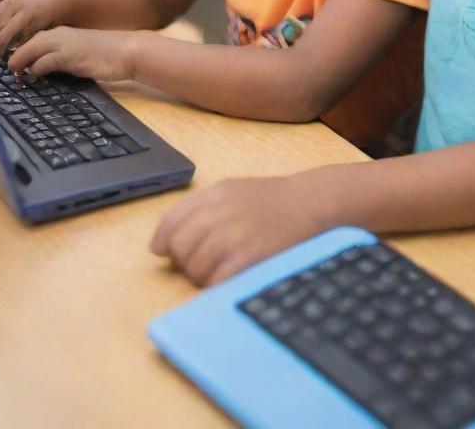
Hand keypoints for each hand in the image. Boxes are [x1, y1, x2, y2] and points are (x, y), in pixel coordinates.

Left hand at [9, 26, 139, 81]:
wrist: (127, 51)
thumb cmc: (106, 54)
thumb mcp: (79, 53)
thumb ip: (61, 58)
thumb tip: (42, 70)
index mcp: (61, 33)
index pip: (31, 40)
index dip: (19, 52)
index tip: (12, 65)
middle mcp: (59, 35)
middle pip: (25, 43)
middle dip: (13, 57)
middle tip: (7, 71)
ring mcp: (64, 44)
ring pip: (30, 50)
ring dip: (18, 63)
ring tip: (14, 75)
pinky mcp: (69, 56)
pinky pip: (43, 62)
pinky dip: (35, 70)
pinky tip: (33, 77)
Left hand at [150, 176, 329, 285]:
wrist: (312, 202)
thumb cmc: (273, 200)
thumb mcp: (233, 190)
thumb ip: (199, 209)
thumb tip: (163, 243)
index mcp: (214, 194)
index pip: (170, 222)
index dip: (163, 240)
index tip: (165, 251)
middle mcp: (220, 212)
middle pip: (179, 247)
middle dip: (184, 259)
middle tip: (200, 261)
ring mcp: (234, 235)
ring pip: (194, 267)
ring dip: (201, 274)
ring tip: (218, 269)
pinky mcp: (248, 257)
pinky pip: (215, 280)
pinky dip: (216, 283)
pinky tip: (229, 276)